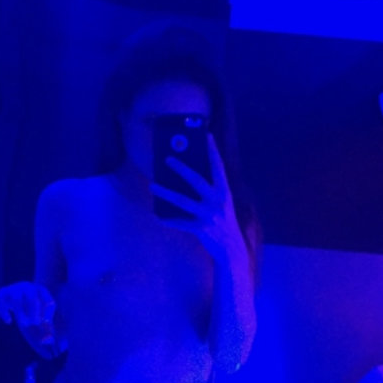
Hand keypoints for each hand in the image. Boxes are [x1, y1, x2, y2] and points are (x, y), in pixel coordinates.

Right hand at [0, 281, 56, 346]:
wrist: (21, 295)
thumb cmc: (36, 310)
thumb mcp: (43, 319)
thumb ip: (48, 332)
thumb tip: (46, 341)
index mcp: (42, 292)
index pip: (48, 301)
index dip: (48, 313)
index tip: (46, 323)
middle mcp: (29, 287)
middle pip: (32, 296)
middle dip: (34, 311)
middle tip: (34, 323)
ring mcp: (15, 288)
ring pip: (16, 298)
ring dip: (20, 312)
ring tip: (24, 323)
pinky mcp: (4, 292)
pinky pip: (0, 298)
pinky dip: (3, 311)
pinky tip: (9, 321)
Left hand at [150, 133, 244, 261]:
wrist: (231, 248)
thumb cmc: (222, 220)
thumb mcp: (221, 203)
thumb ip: (209, 190)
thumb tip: (187, 175)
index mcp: (224, 191)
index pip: (218, 167)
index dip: (213, 151)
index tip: (207, 135)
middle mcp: (217, 201)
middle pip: (196, 180)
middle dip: (181, 168)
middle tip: (167, 159)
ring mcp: (209, 215)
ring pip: (182, 200)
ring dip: (164, 192)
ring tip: (151, 185)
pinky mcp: (201, 228)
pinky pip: (179, 222)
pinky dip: (167, 220)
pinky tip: (156, 216)